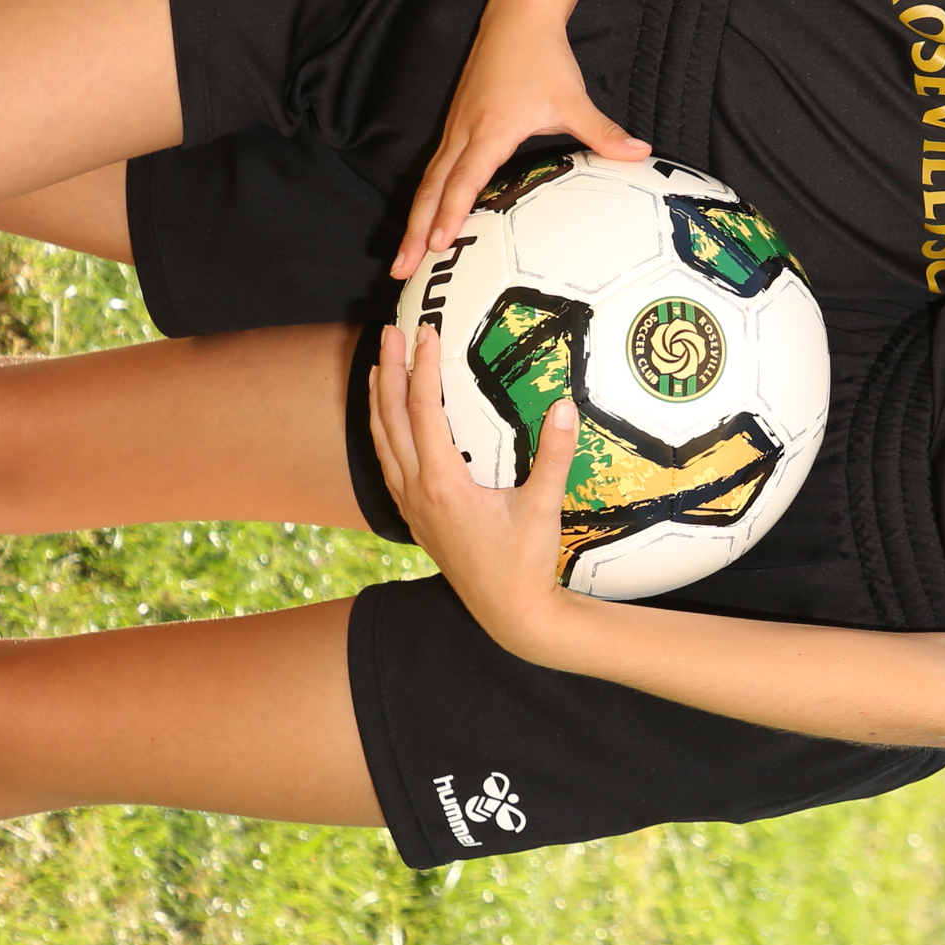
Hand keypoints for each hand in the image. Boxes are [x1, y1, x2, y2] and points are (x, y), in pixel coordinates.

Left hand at [364, 322, 582, 646]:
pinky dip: (384, 434)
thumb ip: (554, 455)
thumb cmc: (526, 563)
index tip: (427, 331)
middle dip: (389, 371)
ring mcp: (412, 507)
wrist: (508, 614)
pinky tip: (391, 424)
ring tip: (380, 366)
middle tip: (389, 330)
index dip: (423, 368)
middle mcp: (417, 492)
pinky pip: (390, 465)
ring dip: (379, 402)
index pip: (422, 412)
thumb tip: (565, 405)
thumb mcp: (544, 507)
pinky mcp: (416, 519)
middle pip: (390, 420)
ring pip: (382, 443)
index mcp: (442, 484)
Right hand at [392, 10, 650, 278]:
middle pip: (432, 189)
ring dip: (414, 219)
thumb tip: (640, 153)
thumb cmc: (544, 58)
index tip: (438, 245)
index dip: (451, 213)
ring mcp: (455, 128)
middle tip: (399, 270)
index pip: (464, 180)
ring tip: (402, 258)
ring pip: (427, 181)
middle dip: (414, 231)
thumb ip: (602, 133)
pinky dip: (425, 199)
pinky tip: (423, 222)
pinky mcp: (455, 125)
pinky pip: (434, 169)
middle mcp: (464, 132)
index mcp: (490, 130)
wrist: (516, 18)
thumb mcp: (573, 99)